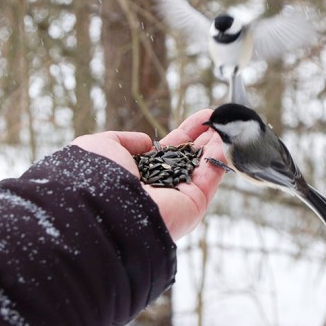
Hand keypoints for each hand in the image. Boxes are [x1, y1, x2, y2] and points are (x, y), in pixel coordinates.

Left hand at [72, 109, 225, 240]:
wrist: (101, 207)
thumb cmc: (95, 175)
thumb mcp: (102, 146)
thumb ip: (125, 140)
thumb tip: (147, 142)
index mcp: (139, 175)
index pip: (168, 151)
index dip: (186, 133)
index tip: (202, 117)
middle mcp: (159, 188)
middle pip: (189, 159)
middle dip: (205, 138)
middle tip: (221, 120)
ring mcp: (178, 198)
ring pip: (203, 168)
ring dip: (217, 147)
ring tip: (230, 126)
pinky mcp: (193, 205)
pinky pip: (210, 179)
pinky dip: (219, 159)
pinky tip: (226, 140)